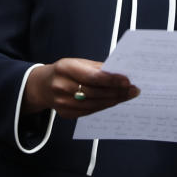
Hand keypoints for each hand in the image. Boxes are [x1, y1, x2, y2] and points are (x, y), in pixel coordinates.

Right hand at [22, 58, 139, 118]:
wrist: (42, 85)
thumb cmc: (66, 71)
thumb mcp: (78, 63)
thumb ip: (97, 68)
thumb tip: (121, 73)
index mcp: (65, 68)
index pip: (92, 76)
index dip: (111, 80)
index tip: (127, 80)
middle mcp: (61, 86)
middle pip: (95, 92)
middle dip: (117, 91)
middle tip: (133, 89)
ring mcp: (62, 102)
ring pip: (94, 104)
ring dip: (114, 100)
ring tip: (128, 95)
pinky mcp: (66, 113)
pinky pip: (90, 111)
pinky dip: (104, 106)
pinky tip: (114, 101)